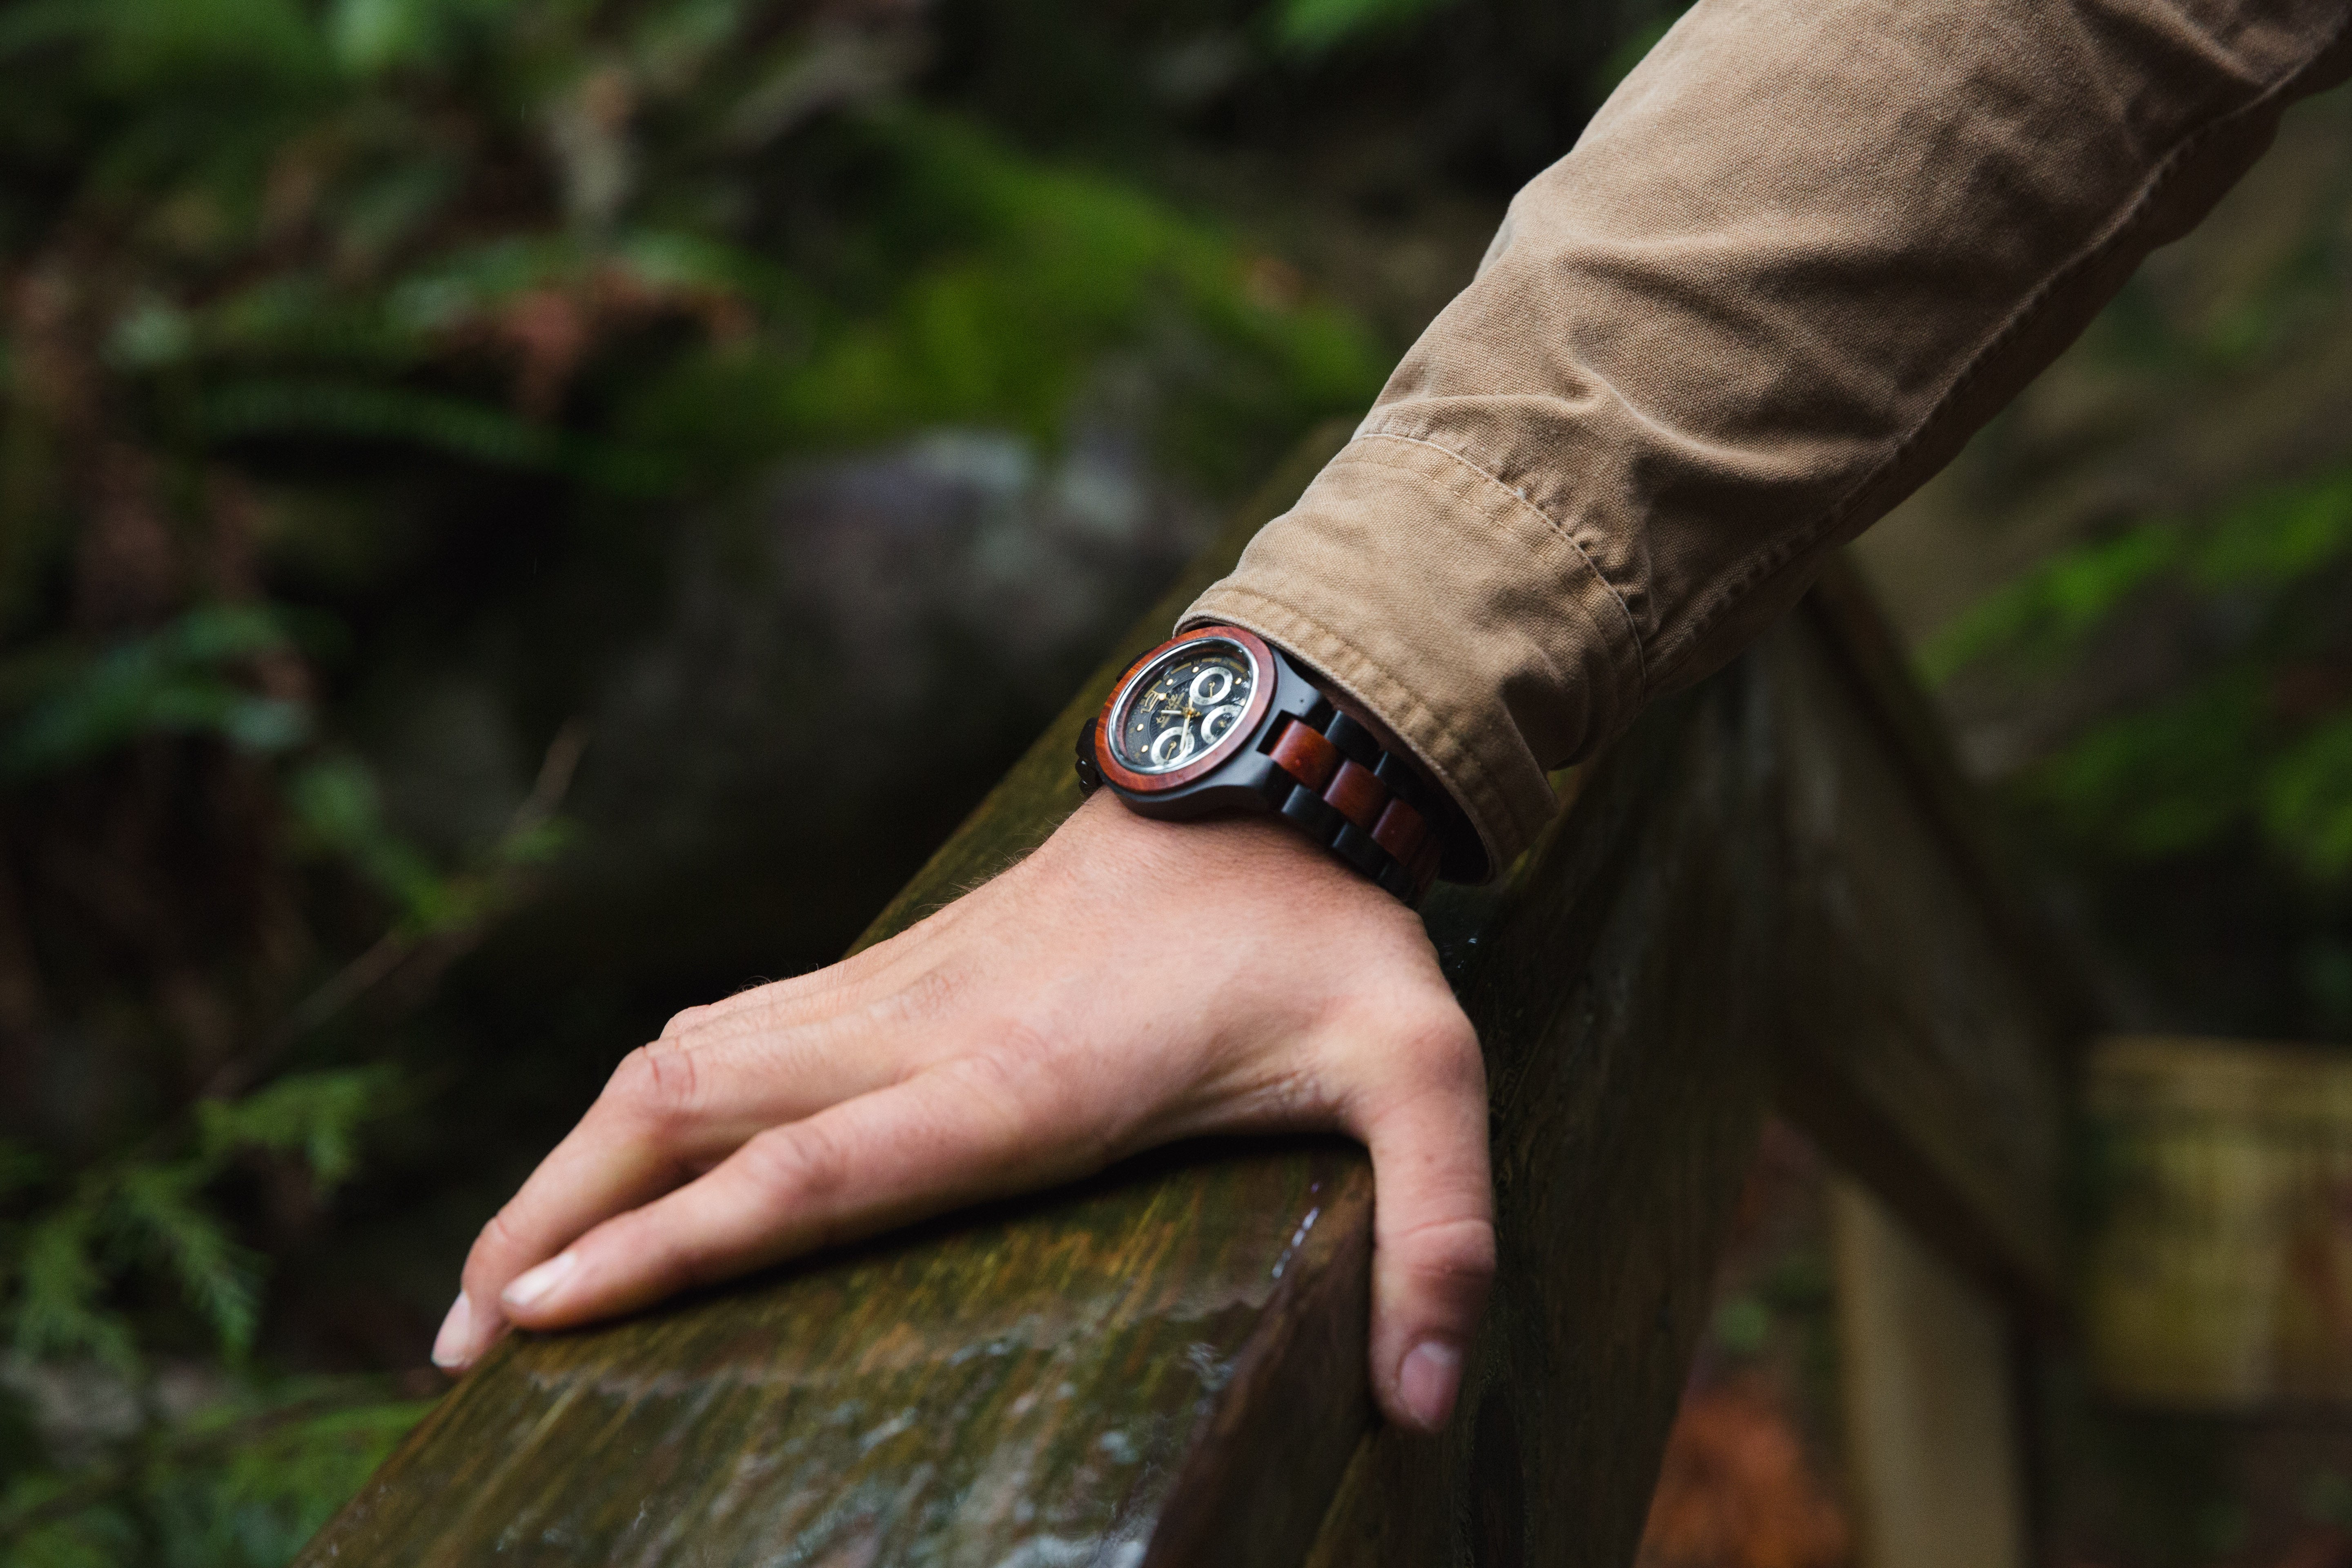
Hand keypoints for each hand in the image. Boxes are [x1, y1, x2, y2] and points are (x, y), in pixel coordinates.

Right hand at [431, 790, 1494, 1431]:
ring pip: (684, 1061)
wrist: (1276, 777)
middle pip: (694, 1114)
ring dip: (575, 1160)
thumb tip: (1431, 1413)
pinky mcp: (898, 966)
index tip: (542, 1311)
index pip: (815, 1173)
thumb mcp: (1426, 1078)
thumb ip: (1440, 1235)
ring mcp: (899, 986)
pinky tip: (610, 1161)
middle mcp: (928, 1029)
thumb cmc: (1332, 939)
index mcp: (1029, 1078)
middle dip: (564, 1221)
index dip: (671, 1245)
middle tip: (464, 1341)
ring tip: (496, 1279)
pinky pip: (731, 1026)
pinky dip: (643, 1101)